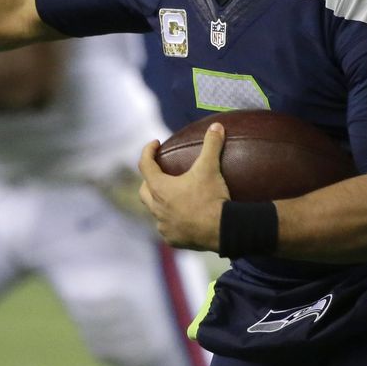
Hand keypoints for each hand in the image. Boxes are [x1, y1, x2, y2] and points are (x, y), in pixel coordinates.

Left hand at [137, 122, 230, 250]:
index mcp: (159, 188)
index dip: (148, 151)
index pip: (145, 164)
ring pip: (155, 211)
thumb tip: (216, 126)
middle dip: (149, 179)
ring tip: (172, 196)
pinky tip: (181, 218)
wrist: (222, 230)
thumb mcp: (210, 168)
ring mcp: (163, 225)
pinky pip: (166, 228)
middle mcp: (156, 207)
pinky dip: (171, 221)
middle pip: (144, 190)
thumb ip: (211, 145)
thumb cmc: (211, 197)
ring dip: (160, 202)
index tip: (155, 144)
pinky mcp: (172, 239)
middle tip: (161, 173)